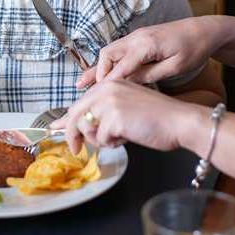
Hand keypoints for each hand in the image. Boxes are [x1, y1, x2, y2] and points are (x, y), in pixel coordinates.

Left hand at [52, 79, 190, 153]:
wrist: (179, 121)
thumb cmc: (156, 117)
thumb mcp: (125, 107)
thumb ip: (103, 111)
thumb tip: (80, 124)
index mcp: (108, 85)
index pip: (80, 103)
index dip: (66, 119)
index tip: (55, 128)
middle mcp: (106, 89)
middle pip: (75, 115)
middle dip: (72, 135)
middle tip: (75, 149)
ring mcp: (109, 102)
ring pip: (86, 128)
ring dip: (99, 140)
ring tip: (117, 138)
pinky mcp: (114, 117)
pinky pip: (101, 139)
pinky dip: (112, 144)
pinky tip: (127, 138)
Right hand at [76, 17, 214, 87]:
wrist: (205, 30)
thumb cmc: (194, 49)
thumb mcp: (175, 67)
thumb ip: (150, 74)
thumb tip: (128, 83)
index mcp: (146, 45)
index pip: (120, 66)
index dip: (107, 83)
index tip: (96, 98)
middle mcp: (137, 37)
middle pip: (107, 54)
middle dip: (97, 73)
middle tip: (88, 92)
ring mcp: (136, 36)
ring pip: (110, 51)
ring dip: (99, 67)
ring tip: (83, 83)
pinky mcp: (139, 38)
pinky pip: (117, 50)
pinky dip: (108, 62)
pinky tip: (100, 72)